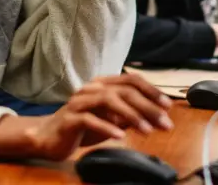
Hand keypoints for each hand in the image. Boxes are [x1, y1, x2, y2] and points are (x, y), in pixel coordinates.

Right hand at [0, 74, 172, 161]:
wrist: (48, 137)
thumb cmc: (82, 127)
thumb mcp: (111, 120)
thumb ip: (130, 116)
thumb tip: (156, 116)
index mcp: (103, 84)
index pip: (131, 80)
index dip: (151, 91)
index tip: (168, 106)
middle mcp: (92, 88)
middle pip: (124, 90)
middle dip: (148, 106)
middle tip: (164, 122)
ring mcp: (80, 101)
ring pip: (109, 100)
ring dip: (131, 115)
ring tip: (147, 130)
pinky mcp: (69, 118)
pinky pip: (90, 119)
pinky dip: (107, 127)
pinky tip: (120, 136)